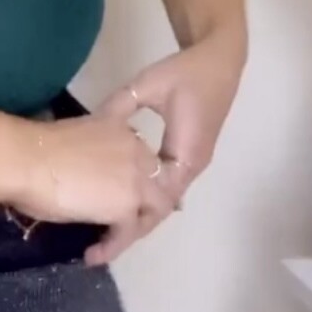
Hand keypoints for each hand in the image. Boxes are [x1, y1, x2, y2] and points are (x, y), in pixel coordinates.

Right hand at [4, 114, 174, 260]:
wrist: (23, 160)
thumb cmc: (31, 151)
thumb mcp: (71, 147)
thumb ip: (87, 161)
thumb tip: (79, 183)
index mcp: (119, 127)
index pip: (143, 153)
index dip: (139, 175)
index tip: (123, 190)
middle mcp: (136, 148)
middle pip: (158, 180)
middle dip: (144, 203)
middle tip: (122, 224)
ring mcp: (136, 177)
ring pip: (156, 208)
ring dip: (137, 228)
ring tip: (112, 243)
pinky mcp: (126, 205)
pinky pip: (128, 233)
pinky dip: (112, 248)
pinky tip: (92, 255)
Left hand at [84, 28, 245, 264]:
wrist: (220, 60)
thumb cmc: (186, 72)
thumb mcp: (147, 85)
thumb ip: (119, 107)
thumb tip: (91, 127)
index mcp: (184, 155)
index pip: (156, 203)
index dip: (129, 225)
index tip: (103, 242)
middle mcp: (191, 166)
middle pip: (160, 210)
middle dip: (131, 231)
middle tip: (98, 251)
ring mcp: (193, 162)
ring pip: (164, 202)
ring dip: (138, 219)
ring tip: (107, 237)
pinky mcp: (189, 156)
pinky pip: (167, 187)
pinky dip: (146, 202)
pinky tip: (123, 208)